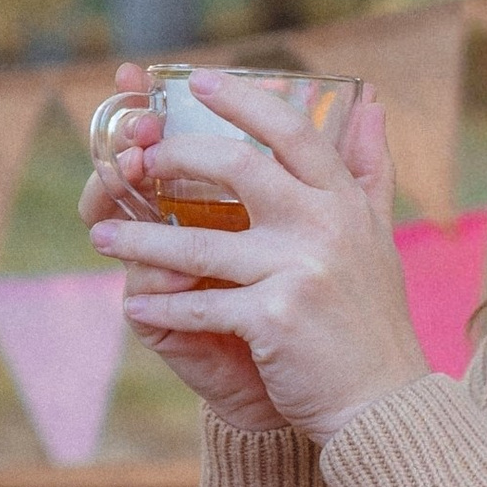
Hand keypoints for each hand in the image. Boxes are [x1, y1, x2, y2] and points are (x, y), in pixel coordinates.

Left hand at [84, 68, 430, 443]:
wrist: (382, 403)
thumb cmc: (370, 319)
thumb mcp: (377, 235)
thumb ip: (370, 168)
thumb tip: (373, 103)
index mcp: (344, 201)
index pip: (290, 131)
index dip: (242, 101)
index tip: (199, 83)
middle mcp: (324, 227)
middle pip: (236, 168)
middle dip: (175, 159)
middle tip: (139, 161)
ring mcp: (298, 271)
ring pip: (198, 243)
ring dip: (141, 240)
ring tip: (103, 237)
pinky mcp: (274, 319)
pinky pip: (200, 305)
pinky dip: (164, 308)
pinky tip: (136, 306)